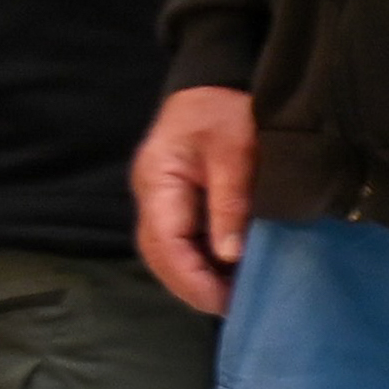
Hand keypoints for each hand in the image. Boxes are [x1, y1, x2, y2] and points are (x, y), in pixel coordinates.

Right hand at [136, 86, 253, 312]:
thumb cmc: (226, 109)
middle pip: (160, 254)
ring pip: (166, 251)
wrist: (214, 80)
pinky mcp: (175, 200)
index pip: (166, 243)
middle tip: (232, 308)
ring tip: (232, 298)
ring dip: (194, 278)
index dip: (192, 278)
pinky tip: (227, 274)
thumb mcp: (237, 151)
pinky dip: (199, 261)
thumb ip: (230, 202)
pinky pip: (179, 240)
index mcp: (158, 181)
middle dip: (191, 286)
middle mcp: (151, 195)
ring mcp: (160, 198)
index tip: (223, 302)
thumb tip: (231, 256)